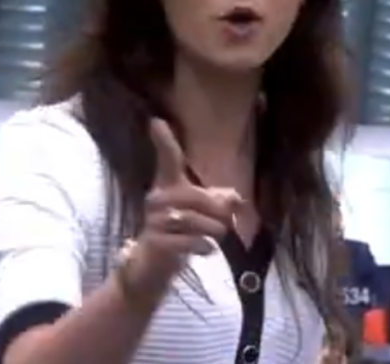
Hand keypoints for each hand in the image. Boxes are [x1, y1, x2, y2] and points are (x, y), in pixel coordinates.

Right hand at [127, 119, 242, 296]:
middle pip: (195, 196)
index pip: (167, 160)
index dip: (163, 142)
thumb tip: (237, 198)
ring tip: (219, 237)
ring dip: (213, 229)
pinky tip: (208, 249)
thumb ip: (219, 202)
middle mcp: (157, 200)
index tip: (156, 121)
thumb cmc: (178, 234)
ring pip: (191, 219)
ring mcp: (153, 221)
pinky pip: (184, 240)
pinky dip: (202, 245)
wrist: (153, 267)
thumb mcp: (201, 215)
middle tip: (229, 222)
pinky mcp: (155, 243)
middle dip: (218, 209)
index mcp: (168, 187)